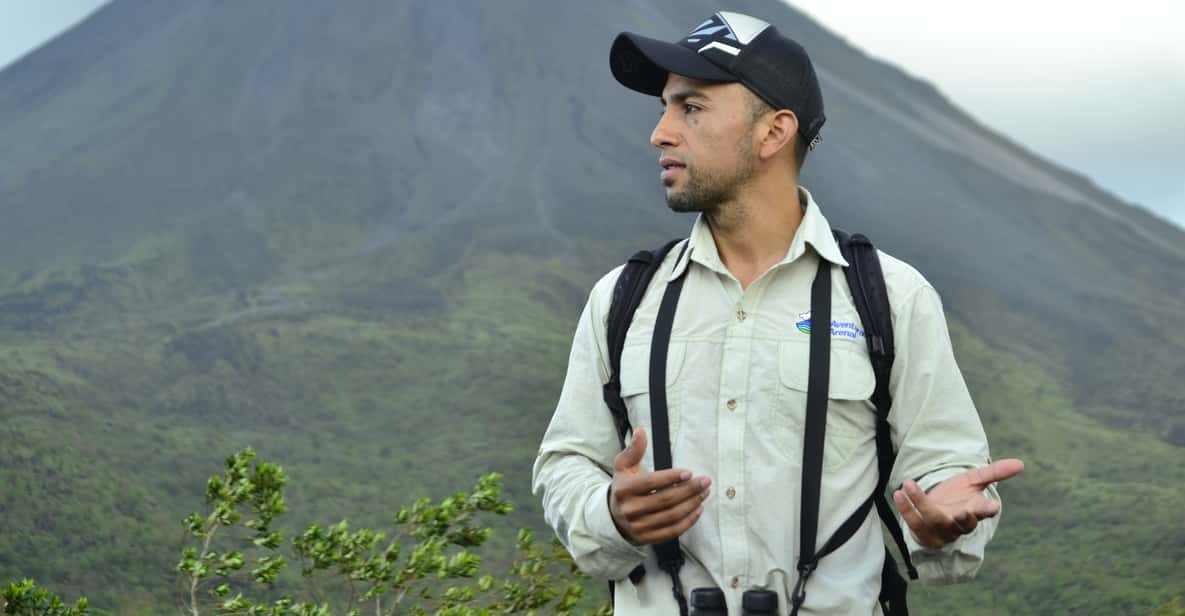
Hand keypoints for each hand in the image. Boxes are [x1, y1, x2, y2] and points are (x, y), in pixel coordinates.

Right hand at [608, 427, 710, 544]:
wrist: (613, 517)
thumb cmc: (624, 487)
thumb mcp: (623, 467)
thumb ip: (634, 450)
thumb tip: (641, 430)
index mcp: (623, 490)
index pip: (651, 483)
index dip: (671, 478)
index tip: (689, 473)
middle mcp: (630, 510)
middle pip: (665, 500)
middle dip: (689, 490)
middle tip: (705, 481)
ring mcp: (638, 526)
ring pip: (672, 516)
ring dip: (692, 504)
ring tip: (704, 493)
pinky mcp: (647, 538)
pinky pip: (672, 531)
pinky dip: (688, 521)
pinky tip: (698, 509)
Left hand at [892, 458, 1024, 548]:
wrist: (935, 510)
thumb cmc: (958, 495)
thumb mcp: (974, 481)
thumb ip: (994, 473)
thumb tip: (1021, 463)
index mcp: (975, 511)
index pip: (984, 512)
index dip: (987, 510)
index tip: (993, 507)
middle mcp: (959, 524)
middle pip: (962, 525)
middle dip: (961, 518)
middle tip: (962, 510)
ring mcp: (941, 531)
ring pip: (933, 521)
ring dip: (920, 503)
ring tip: (907, 484)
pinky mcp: (923, 534)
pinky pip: (914, 524)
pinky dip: (905, 509)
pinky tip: (898, 493)